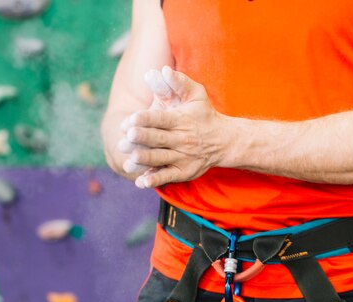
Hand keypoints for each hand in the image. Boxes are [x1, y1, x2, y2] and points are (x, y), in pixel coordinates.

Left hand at [123, 66, 227, 188]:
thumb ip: (180, 82)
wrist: (224, 141)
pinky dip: (155, 180)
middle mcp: (182, 139)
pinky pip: (168, 176)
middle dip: (143, 137)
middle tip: (128, 136)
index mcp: (181, 120)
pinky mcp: (184, 172)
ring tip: (130, 158)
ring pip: (161, 158)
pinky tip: (141, 181)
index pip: (162, 119)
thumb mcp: (197, 95)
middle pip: (159, 139)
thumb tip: (164, 69)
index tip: (132, 118)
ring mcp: (183, 157)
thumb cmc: (205, 115)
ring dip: (146, 159)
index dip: (146, 118)